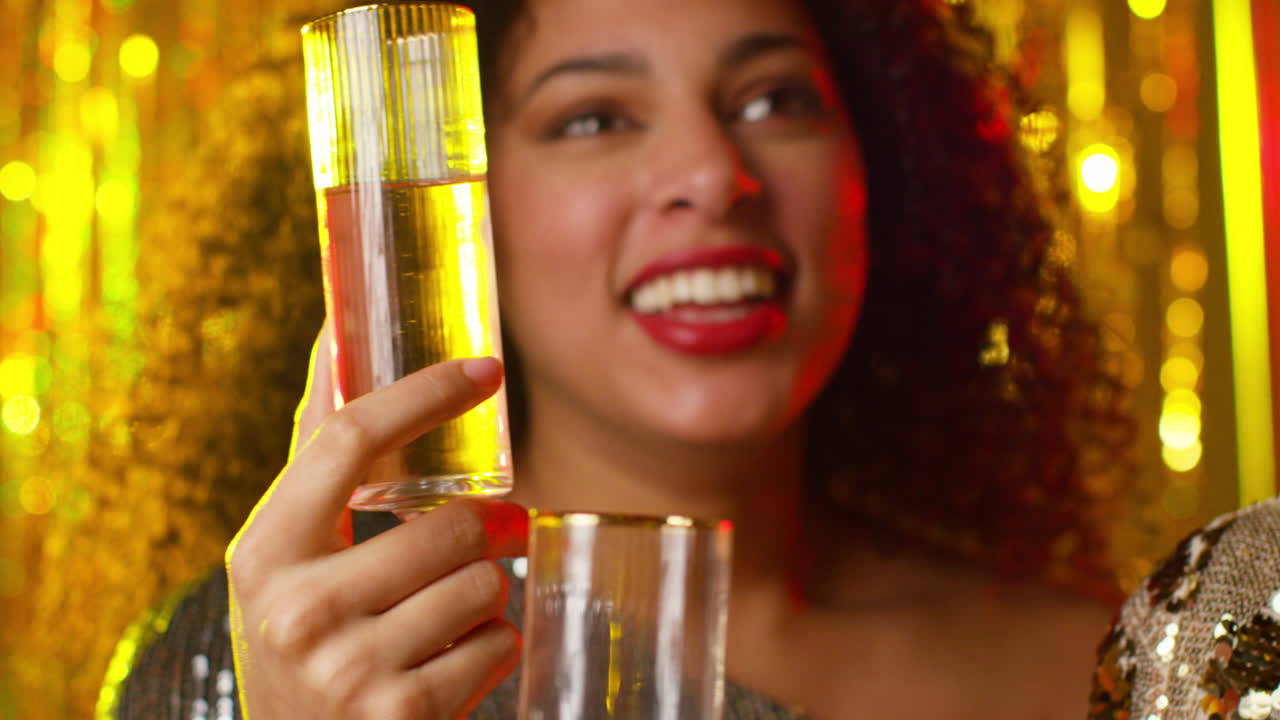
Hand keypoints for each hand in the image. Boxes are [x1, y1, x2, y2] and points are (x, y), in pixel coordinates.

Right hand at [226, 322, 527, 718]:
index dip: (424, 393)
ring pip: (484, 583)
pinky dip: (491, 649)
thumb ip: (318, 461)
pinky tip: (449, 665)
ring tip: (442, 619)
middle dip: (481, 533)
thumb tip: (334, 334)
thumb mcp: (288, 557)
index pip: (348, 439)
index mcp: (264, 551)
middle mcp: (296, 608)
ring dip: (484, 595)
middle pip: (449, 523)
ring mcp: (347, 667)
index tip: (486, 370)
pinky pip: (498, 644)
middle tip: (477, 544)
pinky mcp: (400, 714)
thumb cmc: (307, 637)